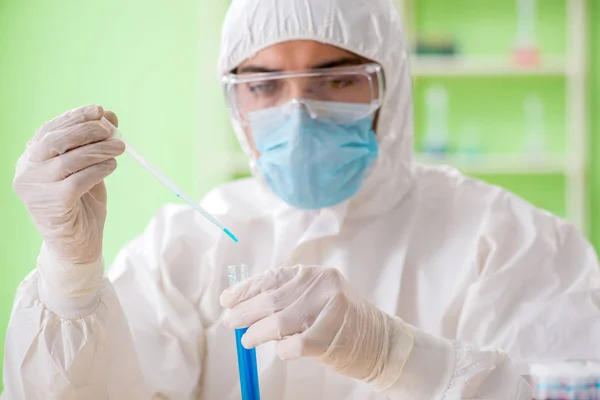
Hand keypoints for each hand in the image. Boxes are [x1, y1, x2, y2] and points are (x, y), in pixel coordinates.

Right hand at [13, 105, 124, 264]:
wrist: (77, 246)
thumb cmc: (81, 205)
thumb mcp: (88, 169)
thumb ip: (93, 145)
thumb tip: (110, 116)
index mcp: (30, 160)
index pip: (49, 130)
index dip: (74, 118)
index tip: (99, 110)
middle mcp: (26, 172)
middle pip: (55, 141)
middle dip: (86, 130)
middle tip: (112, 129)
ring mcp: (36, 189)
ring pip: (69, 160)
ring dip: (99, 149)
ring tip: (120, 148)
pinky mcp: (53, 204)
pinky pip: (78, 180)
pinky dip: (98, 170)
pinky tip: (111, 166)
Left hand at [220, 265, 413, 384]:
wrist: (381, 343)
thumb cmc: (341, 323)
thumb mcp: (315, 299)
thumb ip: (285, 298)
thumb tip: (241, 306)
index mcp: (314, 273)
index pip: (272, 277)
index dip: (246, 289)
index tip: (227, 299)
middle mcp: (322, 284)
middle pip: (271, 299)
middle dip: (244, 312)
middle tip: (230, 322)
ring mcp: (329, 308)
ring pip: (278, 322)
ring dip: (257, 333)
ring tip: (247, 340)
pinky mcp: (332, 334)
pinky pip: (293, 345)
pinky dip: (282, 350)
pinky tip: (281, 351)